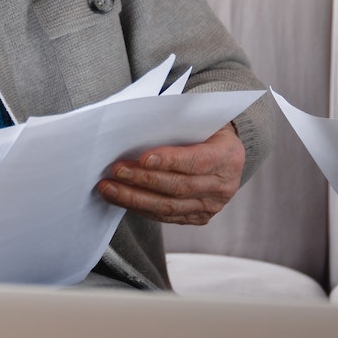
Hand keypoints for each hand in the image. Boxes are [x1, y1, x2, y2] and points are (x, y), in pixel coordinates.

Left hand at [97, 124, 245, 225]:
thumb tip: (139, 131)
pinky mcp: (198, 217)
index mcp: (228, 156)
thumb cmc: (207, 131)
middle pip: (179, 187)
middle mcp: (223, 185)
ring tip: (110, 188)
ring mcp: (211, 205)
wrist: (226, 153)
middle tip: (117, 171)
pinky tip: (123, 199)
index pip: (197, 161)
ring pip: (169, 207)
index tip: (143, 158)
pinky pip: (166, 216)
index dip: (170, 161)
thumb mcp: (201, 121)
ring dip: (135, 198)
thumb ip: (178, 126)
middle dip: (144, 180)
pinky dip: (141, 208)